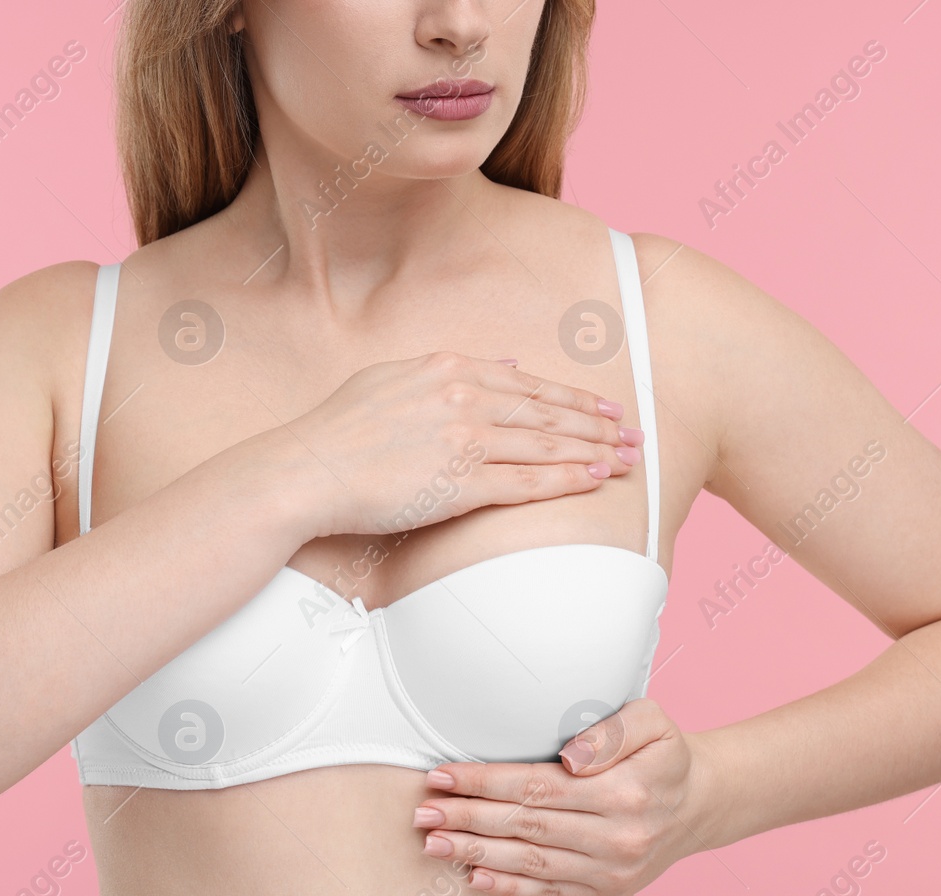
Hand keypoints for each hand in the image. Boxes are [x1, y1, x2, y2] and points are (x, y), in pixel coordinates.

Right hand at [284, 350, 643, 538]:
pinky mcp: (462, 483)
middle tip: (633, 434)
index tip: (604, 408)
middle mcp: (465, 397)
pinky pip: (529, 481)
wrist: (308, 471)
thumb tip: (504, 366)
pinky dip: (568, 479)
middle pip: (548, 411)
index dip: (572, 398)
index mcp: (449, 369)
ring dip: (594, 451)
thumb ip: (447, 370)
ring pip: (547, 444)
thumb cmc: (338, 432)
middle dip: (597, 424)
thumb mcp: (391, 379)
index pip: (528, 384)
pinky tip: (595, 480)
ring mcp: (466, 440)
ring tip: (627, 459)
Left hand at [412, 699, 707, 895]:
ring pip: (531, 863)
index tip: (443, 775)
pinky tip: (472, 877)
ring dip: (476, 854)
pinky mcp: (605, 894)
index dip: (485, 781)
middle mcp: (617, 837)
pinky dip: (509, 889)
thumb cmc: (665, 755)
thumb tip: (569, 756)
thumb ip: (611, 732)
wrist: (700, 805)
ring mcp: (611, 872)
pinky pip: (549, 894)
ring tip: (433, 843)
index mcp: (624, 791)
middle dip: (468, 818)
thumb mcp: (652, 723)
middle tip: (423, 812)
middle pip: (526, 826)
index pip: (537, 786)